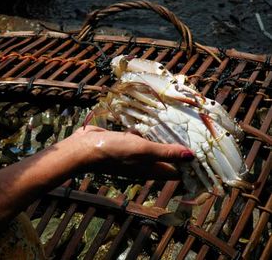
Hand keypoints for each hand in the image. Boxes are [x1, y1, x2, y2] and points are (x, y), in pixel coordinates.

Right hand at [66, 125, 194, 179]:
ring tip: (180, 122)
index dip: (192, 167)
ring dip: (165, 136)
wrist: (85, 148)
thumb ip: (166, 152)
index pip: (178, 172)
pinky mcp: (126, 142)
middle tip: (196, 131)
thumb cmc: (114, 152)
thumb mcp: (143, 150)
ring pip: (155, 146)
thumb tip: (192, 156)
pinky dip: (148, 129)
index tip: (206, 154)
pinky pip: (142, 137)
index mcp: (152, 169)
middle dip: (181, 148)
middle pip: (168, 158)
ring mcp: (135, 153)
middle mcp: (146, 163)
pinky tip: (153, 117)